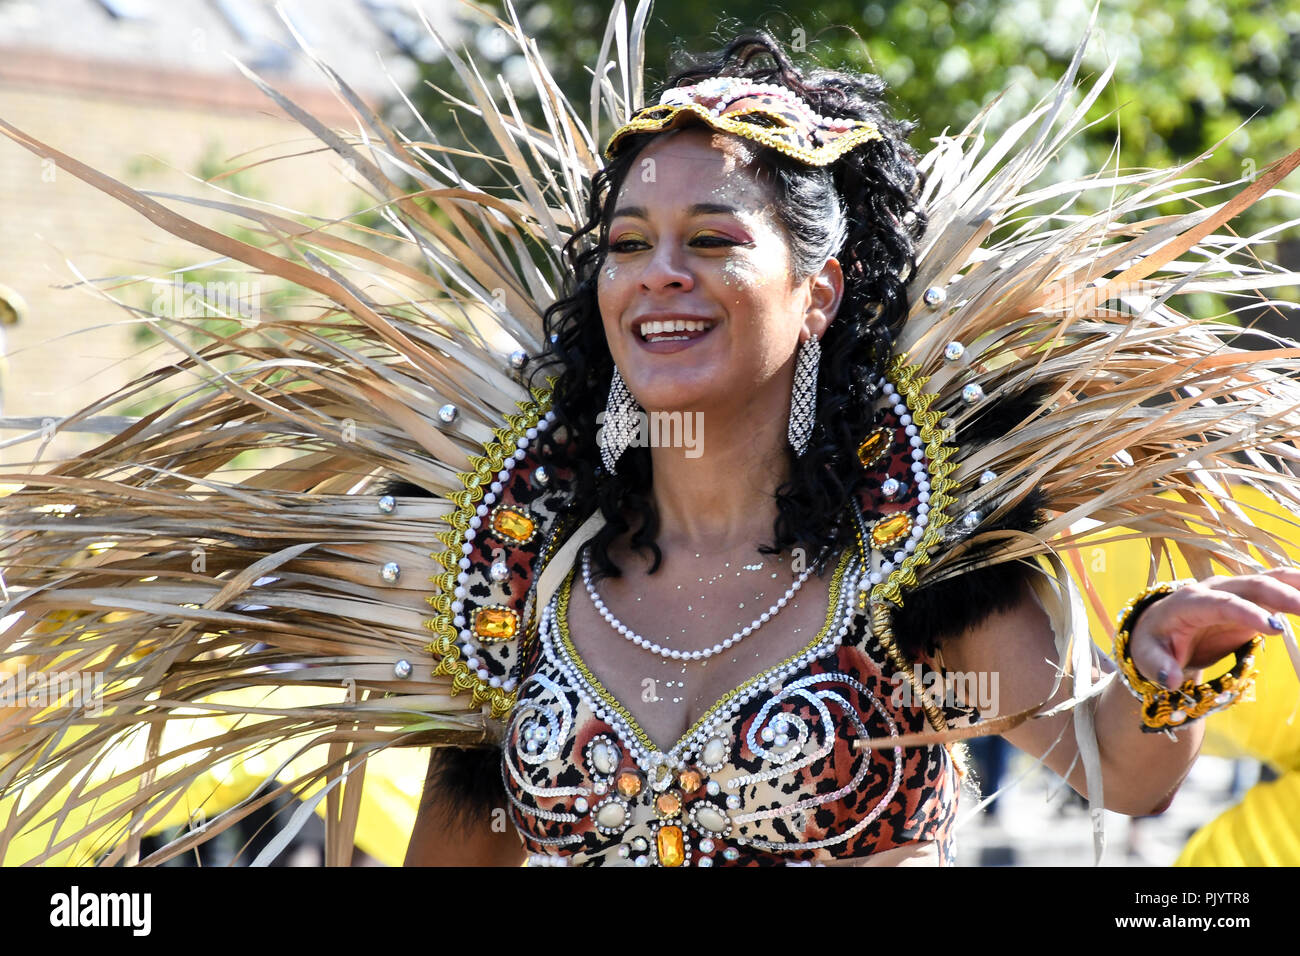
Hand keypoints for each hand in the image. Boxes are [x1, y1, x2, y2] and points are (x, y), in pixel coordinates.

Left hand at [1127, 567, 1299, 688]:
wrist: (1160, 628)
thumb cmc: (1153, 642)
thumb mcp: (1145, 656)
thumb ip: (1156, 666)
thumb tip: (1170, 679)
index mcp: (1188, 601)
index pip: (1221, 602)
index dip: (1247, 613)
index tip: (1274, 629)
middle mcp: (1214, 588)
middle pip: (1252, 585)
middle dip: (1282, 596)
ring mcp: (1234, 590)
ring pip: (1270, 580)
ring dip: (1296, 586)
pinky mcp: (1251, 598)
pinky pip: (1278, 588)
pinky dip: (1297, 588)